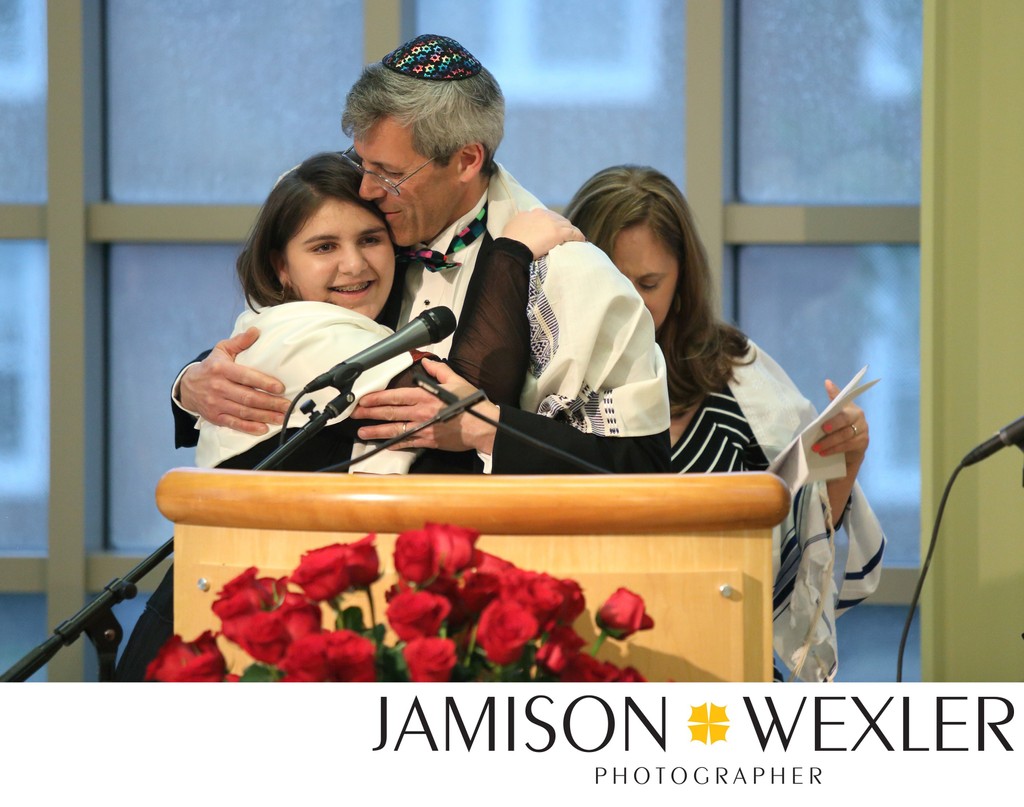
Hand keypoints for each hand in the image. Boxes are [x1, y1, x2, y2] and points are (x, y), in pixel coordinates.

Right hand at [178, 327, 289, 435]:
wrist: (187, 386)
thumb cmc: (211, 366)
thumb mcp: (221, 350)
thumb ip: (239, 342)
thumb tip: (256, 331)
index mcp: (221, 369)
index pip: (246, 376)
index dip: (263, 383)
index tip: (280, 388)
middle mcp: (218, 387)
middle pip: (247, 397)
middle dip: (269, 403)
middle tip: (286, 406)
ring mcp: (216, 403)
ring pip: (243, 412)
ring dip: (264, 416)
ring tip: (281, 417)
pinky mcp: (215, 417)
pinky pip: (234, 424)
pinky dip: (249, 428)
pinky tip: (263, 428)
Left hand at [352, 358, 498, 453]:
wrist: (482, 427)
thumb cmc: (470, 404)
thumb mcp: (455, 380)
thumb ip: (438, 370)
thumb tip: (425, 362)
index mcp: (425, 396)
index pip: (394, 396)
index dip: (376, 397)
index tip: (363, 399)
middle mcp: (420, 412)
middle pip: (389, 412)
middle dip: (369, 413)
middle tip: (355, 414)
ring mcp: (423, 428)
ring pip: (394, 429)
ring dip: (376, 431)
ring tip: (361, 432)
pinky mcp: (428, 441)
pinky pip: (407, 443)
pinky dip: (394, 444)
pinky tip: (383, 445)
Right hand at [501, 208, 584, 258]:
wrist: (513, 249)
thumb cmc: (509, 243)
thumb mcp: (511, 228)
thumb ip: (520, 225)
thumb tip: (522, 229)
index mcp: (531, 213)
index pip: (546, 216)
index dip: (550, 223)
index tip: (551, 230)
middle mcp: (542, 214)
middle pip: (558, 219)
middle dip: (562, 226)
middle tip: (565, 236)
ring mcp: (552, 222)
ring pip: (567, 225)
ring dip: (571, 231)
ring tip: (575, 239)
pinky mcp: (559, 232)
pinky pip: (574, 233)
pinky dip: (578, 237)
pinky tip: (582, 241)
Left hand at [812, 379, 868, 467]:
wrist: (847, 455)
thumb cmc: (837, 433)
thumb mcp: (832, 418)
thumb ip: (832, 404)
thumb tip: (828, 382)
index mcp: (851, 408)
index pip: (843, 399)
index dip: (835, 393)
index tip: (827, 387)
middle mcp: (859, 417)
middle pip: (845, 419)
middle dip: (832, 424)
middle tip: (821, 429)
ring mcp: (863, 431)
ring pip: (845, 435)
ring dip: (829, 442)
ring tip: (815, 447)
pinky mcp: (863, 443)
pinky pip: (847, 446)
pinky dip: (834, 449)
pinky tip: (823, 453)